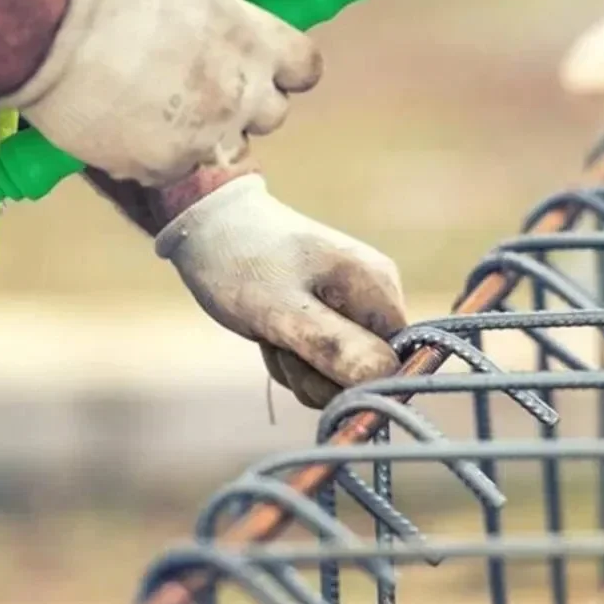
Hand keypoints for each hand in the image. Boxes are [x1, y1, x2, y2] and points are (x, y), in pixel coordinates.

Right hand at [0, 0, 321, 185]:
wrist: (50, 26)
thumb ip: (227, 25)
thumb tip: (231, 42)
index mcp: (254, 42)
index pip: (305, 70)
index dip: (285, 72)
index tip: (267, 70)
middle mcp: (241, 95)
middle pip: (272, 116)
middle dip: (244, 106)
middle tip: (200, 88)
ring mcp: (206, 138)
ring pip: (225, 149)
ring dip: (204, 136)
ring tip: (155, 108)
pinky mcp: (166, 168)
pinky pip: (174, 169)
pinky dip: (155, 154)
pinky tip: (124, 126)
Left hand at [156, 175, 406, 407]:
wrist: (208, 224)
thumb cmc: (241, 262)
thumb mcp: (282, 311)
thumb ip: (334, 345)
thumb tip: (385, 376)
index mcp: (379, 289)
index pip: (396, 364)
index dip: (354, 379)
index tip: (308, 359)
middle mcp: (377, 297)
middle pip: (366, 374)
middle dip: (316, 373)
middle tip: (279, 342)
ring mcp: (354, 308)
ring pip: (338, 374)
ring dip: (297, 367)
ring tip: (270, 331)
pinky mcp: (332, 317)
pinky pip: (321, 363)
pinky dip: (291, 358)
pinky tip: (270, 332)